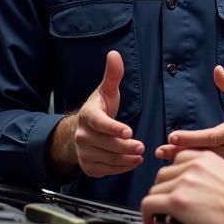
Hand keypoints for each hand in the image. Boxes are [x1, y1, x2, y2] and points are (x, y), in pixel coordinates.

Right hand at [49, 50, 143, 176]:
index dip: (114, 128)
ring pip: (108, 159)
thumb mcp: (106, 92)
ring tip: (140, 155)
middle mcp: (82, 136)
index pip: (101, 124)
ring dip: (126, 159)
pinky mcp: (88, 167)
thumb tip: (114, 54)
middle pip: (107, 144)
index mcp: (88, 116)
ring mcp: (84, 153)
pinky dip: (121, 168)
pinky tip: (132, 162)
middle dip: (126, 147)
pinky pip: (107, 170)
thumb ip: (112, 75)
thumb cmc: (99, 110)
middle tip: (142, 147)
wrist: (80, 131)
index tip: (129, 132)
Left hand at [142, 149, 223, 223]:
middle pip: (163, 175)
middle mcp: (192, 165)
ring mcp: (183, 182)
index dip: (172, 177)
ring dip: (157, 203)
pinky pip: (149, 204)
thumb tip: (197, 187)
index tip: (171, 187)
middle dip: (164, 191)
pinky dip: (147, 215)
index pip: (176, 160)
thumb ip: (209, 173)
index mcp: (205, 156)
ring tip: (161, 216)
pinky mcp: (177, 201)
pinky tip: (153, 222)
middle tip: (167, 206)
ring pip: (154, 190)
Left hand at [154, 65, 223, 175]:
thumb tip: (217, 70)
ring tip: (167, 161)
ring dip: (190, 164)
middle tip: (161, 151)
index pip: (214, 136)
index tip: (172, 137)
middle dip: (183, 152)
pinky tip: (187, 170)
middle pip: (209, 153)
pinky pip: (222, 175)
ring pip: (214, 167)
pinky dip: (204, 175)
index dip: (192, 138)